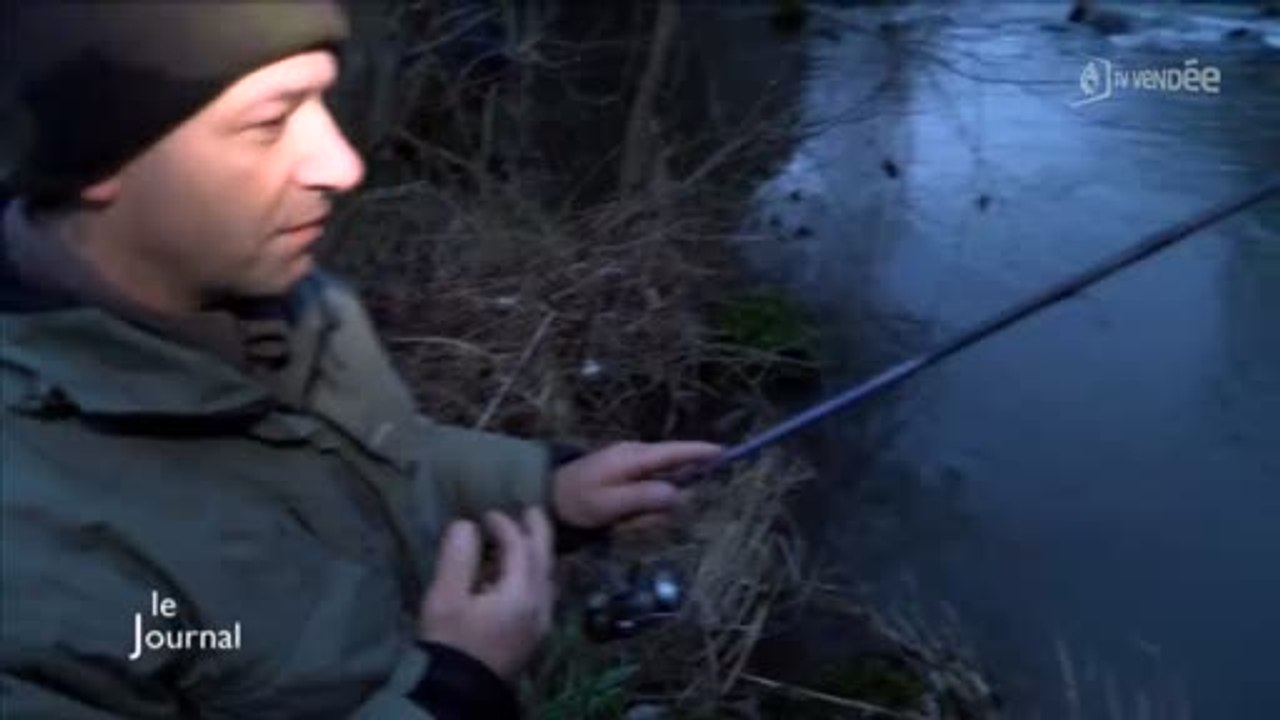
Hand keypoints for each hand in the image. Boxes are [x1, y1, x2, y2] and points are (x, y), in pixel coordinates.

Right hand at [418, 507, 554, 680]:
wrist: (458, 691)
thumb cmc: (450, 641)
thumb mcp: (445, 597)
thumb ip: (458, 557)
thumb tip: (466, 525)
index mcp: (521, 593)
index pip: (520, 547)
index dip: (505, 526)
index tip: (487, 514)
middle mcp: (540, 606)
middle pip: (545, 559)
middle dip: (538, 532)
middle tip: (531, 510)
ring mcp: (540, 623)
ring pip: (547, 577)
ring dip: (538, 553)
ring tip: (525, 537)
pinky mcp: (533, 635)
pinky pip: (542, 593)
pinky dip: (534, 573)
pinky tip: (518, 573)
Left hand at [552, 441, 721, 531]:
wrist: (548, 496)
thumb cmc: (576, 500)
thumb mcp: (609, 504)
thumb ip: (644, 497)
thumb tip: (679, 494)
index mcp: (634, 458)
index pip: (674, 452)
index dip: (700, 452)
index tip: (724, 453)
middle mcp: (638, 457)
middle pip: (672, 479)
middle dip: (662, 506)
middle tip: (635, 524)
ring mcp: (634, 467)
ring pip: (661, 493)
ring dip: (648, 514)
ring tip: (622, 524)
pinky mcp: (630, 479)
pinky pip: (648, 497)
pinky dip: (640, 514)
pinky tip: (621, 522)